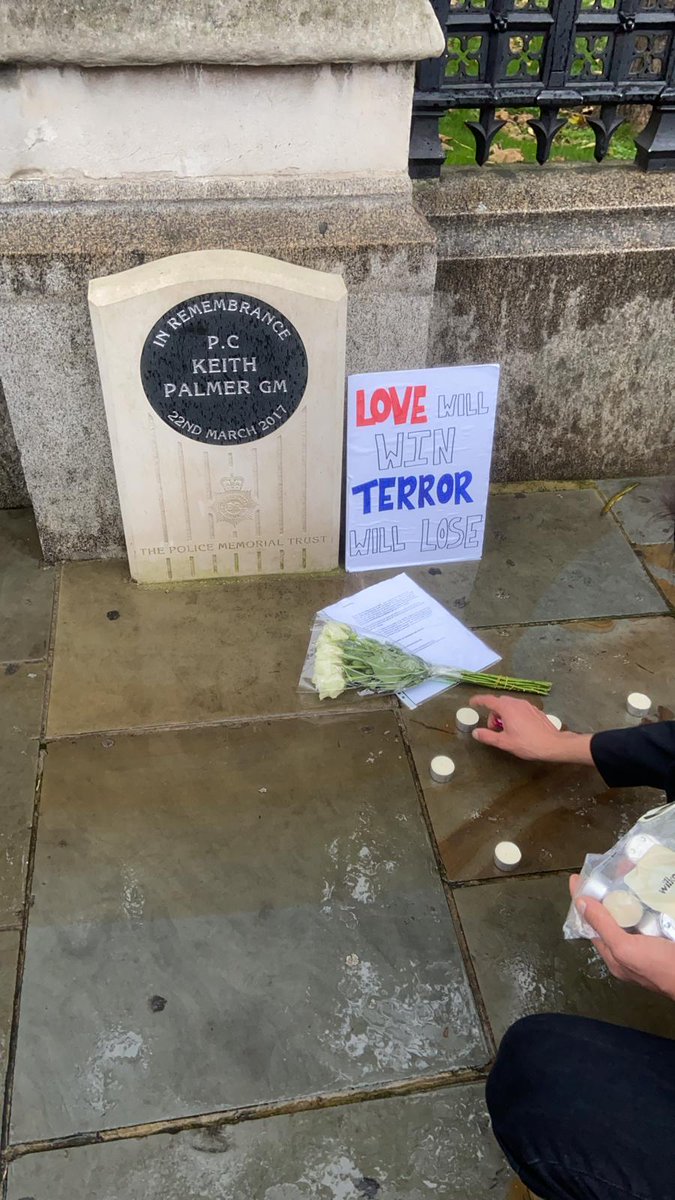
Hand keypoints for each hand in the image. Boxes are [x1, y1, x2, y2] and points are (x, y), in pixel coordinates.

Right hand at [469, 695, 593, 764]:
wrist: (552, 744)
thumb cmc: (527, 743)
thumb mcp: (504, 742)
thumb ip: (488, 736)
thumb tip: (475, 732)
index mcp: (507, 708)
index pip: (488, 700)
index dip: (478, 700)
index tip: (472, 703)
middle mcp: (516, 703)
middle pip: (499, 702)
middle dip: (493, 713)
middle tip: (495, 729)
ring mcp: (527, 705)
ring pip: (509, 704)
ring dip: (503, 714)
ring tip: (507, 730)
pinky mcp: (535, 710)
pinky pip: (519, 708)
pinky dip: (513, 714)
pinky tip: (519, 728)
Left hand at [570, 875, 674, 1001]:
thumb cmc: (660, 968)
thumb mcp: (625, 948)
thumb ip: (603, 927)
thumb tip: (581, 903)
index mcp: (615, 955)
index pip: (592, 923)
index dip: (583, 901)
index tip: (577, 878)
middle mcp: (630, 947)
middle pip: (613, 915)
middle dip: (608, 893)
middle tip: (606, 870)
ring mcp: (649, 939)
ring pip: (634, 911)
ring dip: (630, 893)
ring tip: (626, 871)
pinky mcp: (665, 931)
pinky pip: (653, 911)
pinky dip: (650, 898)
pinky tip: (650, 884)